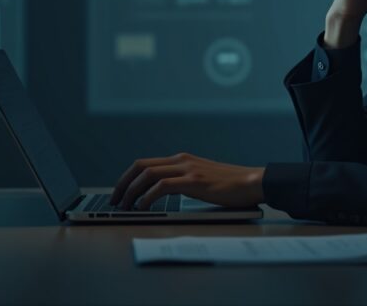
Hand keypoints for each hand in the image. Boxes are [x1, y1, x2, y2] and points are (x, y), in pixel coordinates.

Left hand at [109, 152, 264, 209]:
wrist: (252, 182)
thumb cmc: (230, 185)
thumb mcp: (202, 179)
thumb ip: (185, 181)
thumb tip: (164, 193)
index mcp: (182, 159)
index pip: (145, 163)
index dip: (128, 177)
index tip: (119, 192)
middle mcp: (181, 160)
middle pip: (140, 166)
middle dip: (123, 183)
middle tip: (114, 200)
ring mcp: (187, 169)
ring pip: (147, 174)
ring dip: (131, 191)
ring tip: (125, 206)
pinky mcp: (194, 181)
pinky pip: (162, 186)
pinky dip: (148, 197)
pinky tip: (143, 208)